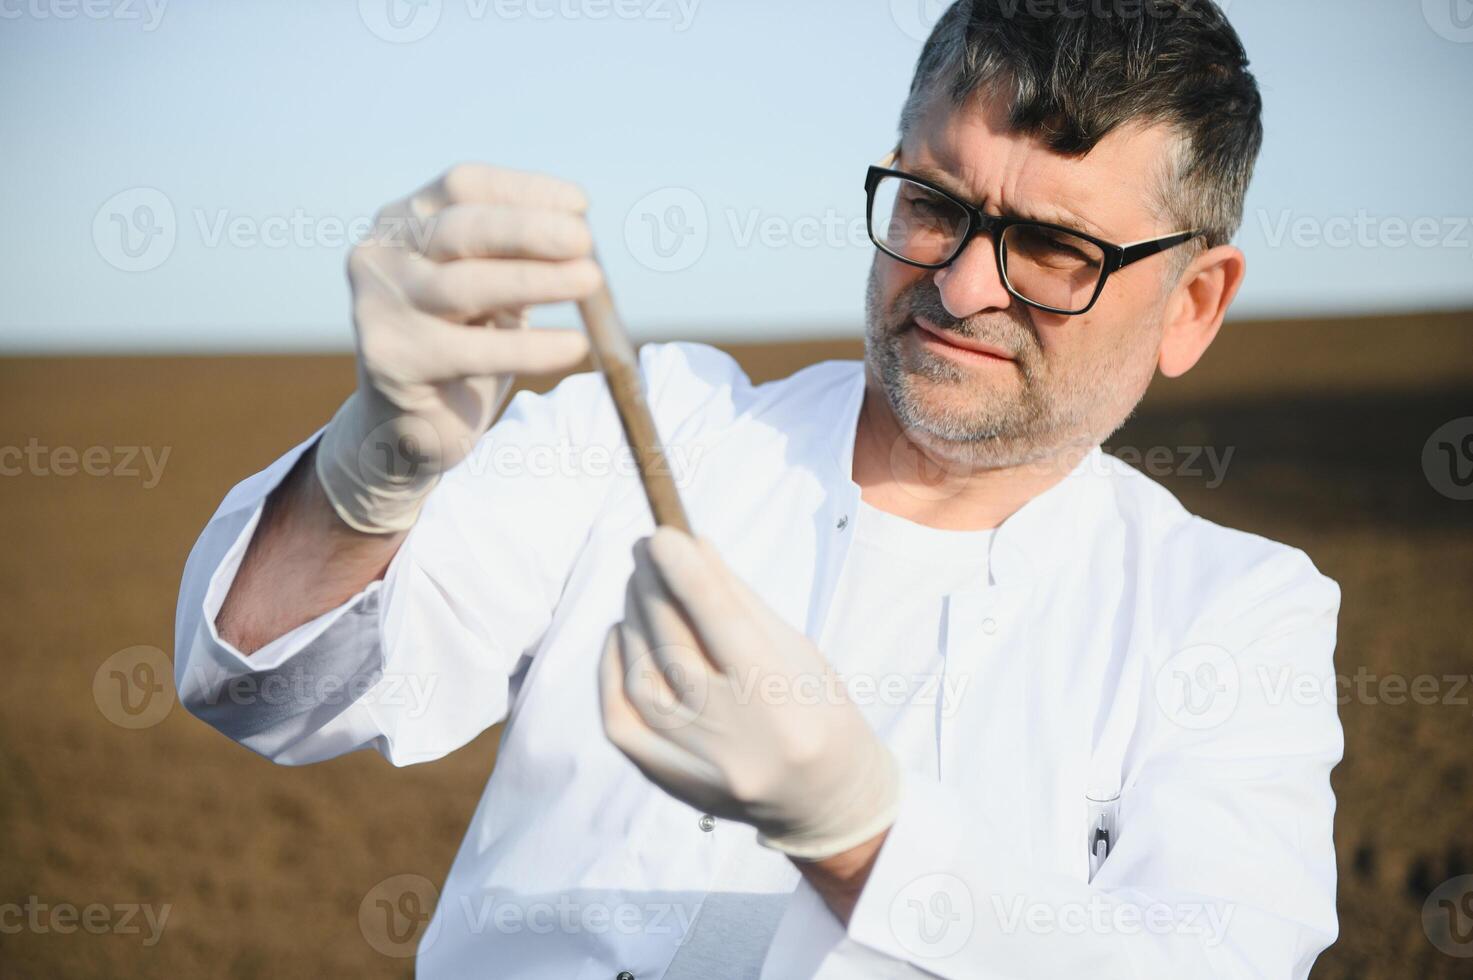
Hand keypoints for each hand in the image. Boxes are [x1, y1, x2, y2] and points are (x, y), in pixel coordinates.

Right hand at [316, 163, 601, 532]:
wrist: (410, 425)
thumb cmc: (461, 343)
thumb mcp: (493, 291)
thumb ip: (519, 259)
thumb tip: (580, 237)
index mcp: (406, 220)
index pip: (463, 186)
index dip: (523, 191)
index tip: (580, 204)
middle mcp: (381, 254)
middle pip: (460, 230)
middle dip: (529, 231)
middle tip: (585, 240)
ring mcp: (378, 305)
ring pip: (463, 286)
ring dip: (534, 281)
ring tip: (590, 282)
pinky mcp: (389, 359)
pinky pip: (470, 352)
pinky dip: (529, 348)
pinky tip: (573, 346)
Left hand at [598, 528, 900, 860]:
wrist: (826, 801)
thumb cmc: (820, 713)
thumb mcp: (799, 652)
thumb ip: (741, 602)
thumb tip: (694, 547)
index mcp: (781, 701)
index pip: (722, 625)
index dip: (687, 574)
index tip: (663, 535)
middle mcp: (736, 739)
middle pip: (675, 647)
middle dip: (654, 587)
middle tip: (647, 549)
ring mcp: (698, 767)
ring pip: (642, 678)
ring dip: (633, 620)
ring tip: (641, 586)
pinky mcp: (671, 782)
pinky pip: (621, 719)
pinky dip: (613, 669)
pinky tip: (622, 635)